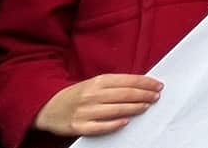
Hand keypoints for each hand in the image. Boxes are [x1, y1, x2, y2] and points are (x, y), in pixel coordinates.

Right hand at [34, 73, 161, 136]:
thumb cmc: (78, 94)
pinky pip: (100, 126)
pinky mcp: (79, 126)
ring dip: (134, 108)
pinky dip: (114, 124)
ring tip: (146, 106)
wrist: (49, 107)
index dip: (144, 83)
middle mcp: (92, 95)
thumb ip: (115, 84)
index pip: (126, 80)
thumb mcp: (94, 83)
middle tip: (156, 96)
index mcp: (97, 81)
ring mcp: (85, 111)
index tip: (158, 85)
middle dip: (144, 95)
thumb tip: (140, 85)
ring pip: (116, 109)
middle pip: (124, 94)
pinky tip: (126, 121)